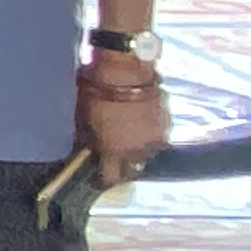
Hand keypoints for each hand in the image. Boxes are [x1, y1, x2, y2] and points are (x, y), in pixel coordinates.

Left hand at [81, 55, 166, 186]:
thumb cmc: (96, 93)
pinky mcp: (167, 123)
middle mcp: (139, 150)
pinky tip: (139, 126)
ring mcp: (157, 137)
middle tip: (113, 161)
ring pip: (147, 153)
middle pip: (132, 169)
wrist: (125, 70)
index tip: (96, 179)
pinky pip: (157, 136)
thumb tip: (87, 152)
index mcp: (116, 152)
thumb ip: (88, 141)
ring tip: (127, 141)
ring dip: (137, 151)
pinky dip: (147, 135)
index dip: (102, 180)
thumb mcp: (83, 120)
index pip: (111, 177)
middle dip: (123, 168)